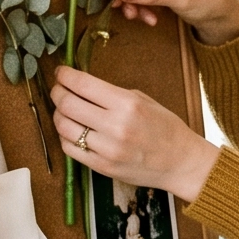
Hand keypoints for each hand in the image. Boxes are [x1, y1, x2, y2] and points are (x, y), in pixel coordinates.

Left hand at [48, 66, 220, 201]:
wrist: (181, 162)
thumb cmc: (166, 129)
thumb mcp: (144, 101)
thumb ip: (112, 94)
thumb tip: (81, 86)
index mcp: (128, 105)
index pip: (83, 84)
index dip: (65, 75)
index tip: (61, 72)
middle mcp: (116, 126)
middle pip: (67, 104)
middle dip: (57, 92)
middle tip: (58, 89)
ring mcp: (107, 149)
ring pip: (63, 127)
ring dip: (59, 115)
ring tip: (64, 110)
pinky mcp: (102, 167)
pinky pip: (70, 148)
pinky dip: (65, 136)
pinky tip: (72, 130)